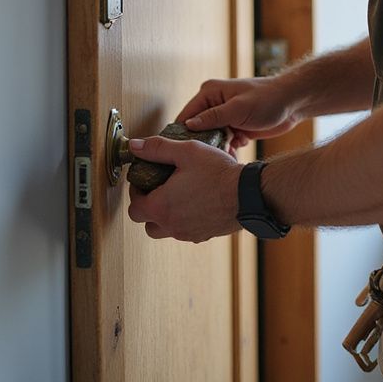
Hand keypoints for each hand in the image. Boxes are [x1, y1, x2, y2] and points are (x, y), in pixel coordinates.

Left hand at [126, 136, 240, 241]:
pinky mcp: (203, 235)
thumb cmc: (218, 173)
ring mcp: (188, 233)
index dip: (135, 192)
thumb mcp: (186, 152)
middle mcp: (172, 225)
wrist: (248, 194)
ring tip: (176, 195)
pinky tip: (195, 201)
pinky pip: (184, 231)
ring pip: (165, 230)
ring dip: (165, 215)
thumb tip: (135, 146)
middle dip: (148, 207)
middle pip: (146, 224)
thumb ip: (158, 149)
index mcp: (162, 206)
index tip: (144, 180)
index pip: (134, 208)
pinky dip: (183, 219)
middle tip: (157, 189)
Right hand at [176, 76, 301, 153]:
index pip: (187, 115)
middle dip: (204, 143)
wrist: (292, 103)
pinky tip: (238, 149)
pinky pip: (224, 142)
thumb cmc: (267, 99)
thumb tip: (188, 124)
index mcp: (210, 93)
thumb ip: (213, 117)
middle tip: (210, 156)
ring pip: (211, 138)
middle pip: (197, 129)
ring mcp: (225, 116)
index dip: (183, 133)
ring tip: (227, 153)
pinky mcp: (235, 127)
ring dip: (218, 147)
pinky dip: (230, 148)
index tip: (182, 152)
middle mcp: (214, 104)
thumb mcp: (238, 109)